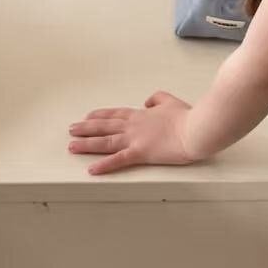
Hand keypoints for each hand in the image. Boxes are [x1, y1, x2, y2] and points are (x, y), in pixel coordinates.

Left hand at [68, 90, 193, 175]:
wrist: (195, 128)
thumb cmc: (187, 117)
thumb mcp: (170, 101)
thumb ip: (157, 98)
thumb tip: (147, 100)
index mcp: (141, 115)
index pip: (115, 114)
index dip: (100, 116)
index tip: (87, 117)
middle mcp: (134, 126)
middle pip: (104, 127)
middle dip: (86, 128)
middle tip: (71, 130)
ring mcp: (135, 139)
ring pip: (105, 142)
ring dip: (87, 144)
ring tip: (72, 147)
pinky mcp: (141, 153)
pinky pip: (118, 160)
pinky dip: (104, 165)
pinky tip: (92, 169)